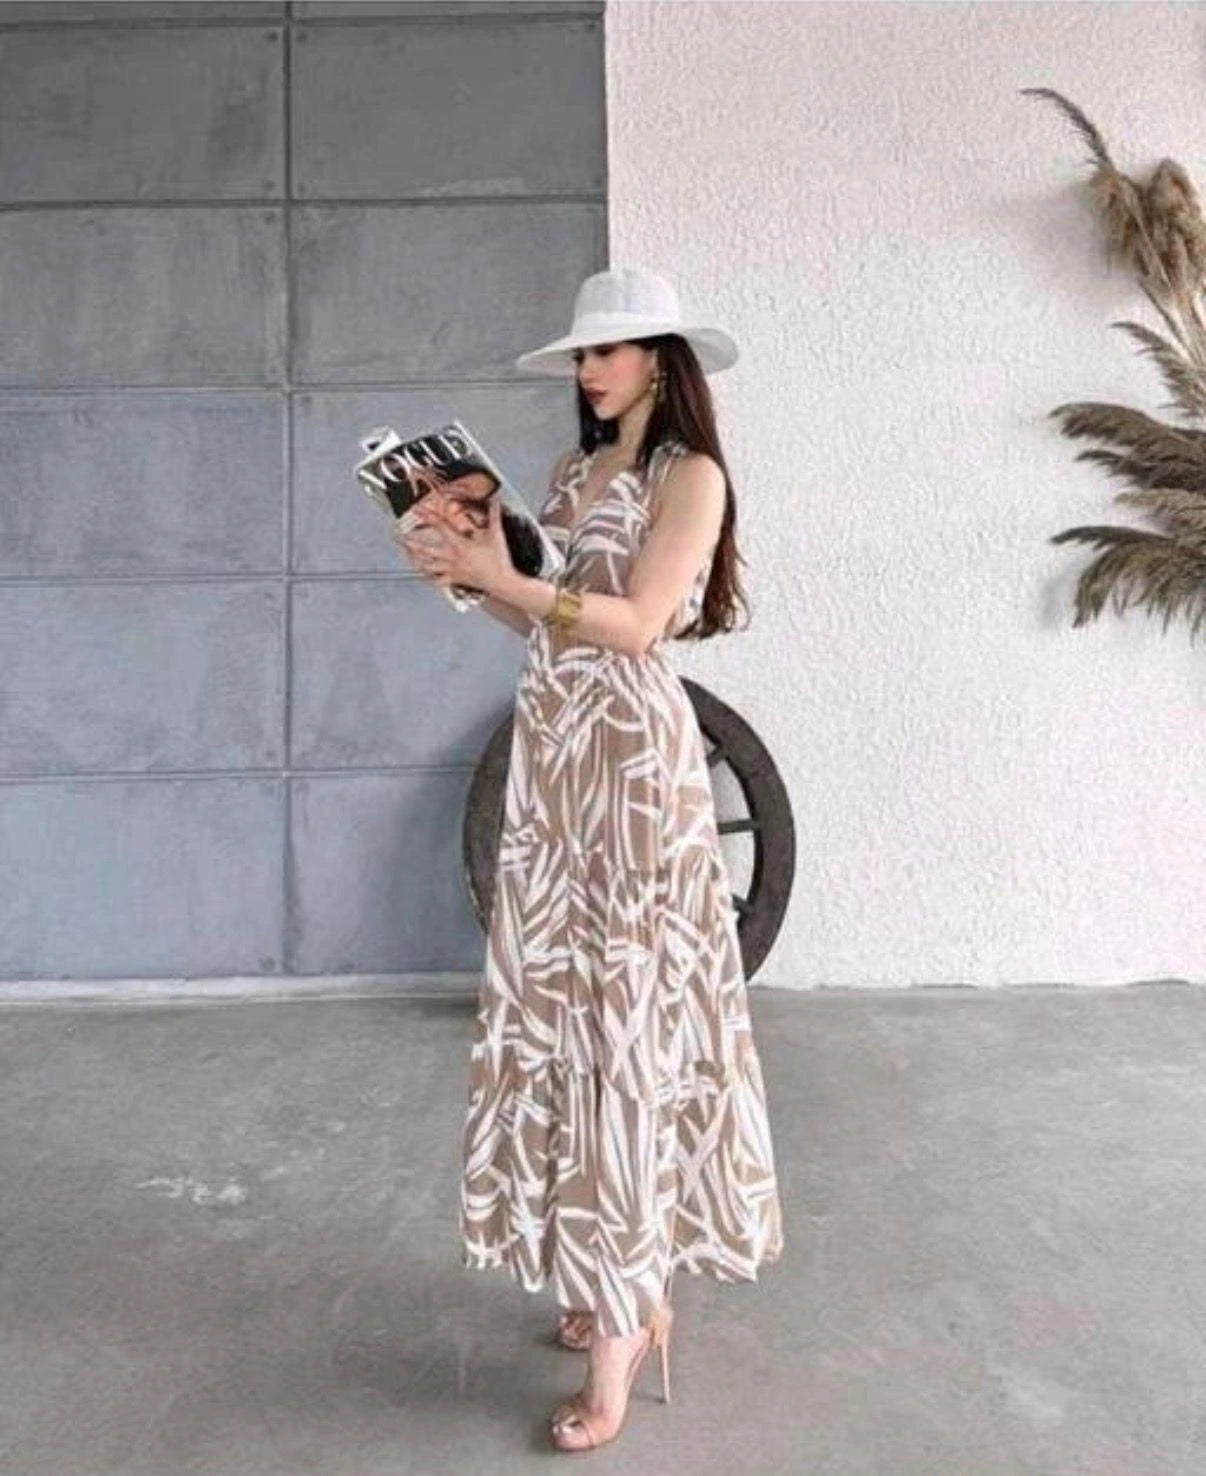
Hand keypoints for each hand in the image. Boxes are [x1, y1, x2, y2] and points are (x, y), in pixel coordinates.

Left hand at [393, 492, 513, 595]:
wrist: (502, 582)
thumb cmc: (498, 560)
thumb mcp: (497, 534)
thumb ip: (494, 515)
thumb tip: (496, 499)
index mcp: (460, 544)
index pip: (440, 526)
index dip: (427, 516)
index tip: (417, 509)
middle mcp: (452, 557)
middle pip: (425, 549)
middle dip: (410, 542)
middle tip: (398, 536)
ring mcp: (451, 570)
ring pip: (427, 565)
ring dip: (414, 558)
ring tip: (405, 552)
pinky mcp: (455, 580)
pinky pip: (436, 579)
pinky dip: (427, 576)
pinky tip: (421, 573)